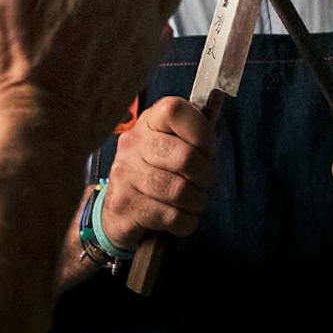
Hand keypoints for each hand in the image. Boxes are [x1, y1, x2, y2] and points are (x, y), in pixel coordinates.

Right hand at [98, 96, 215, 248]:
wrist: (118, 211)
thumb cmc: (157, 174)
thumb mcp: (173, 147)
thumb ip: (194, 137)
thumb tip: (214, 128)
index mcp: (149, 122)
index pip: (175, 111)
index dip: (201, 132)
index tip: (207, 151)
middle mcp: (133, 144)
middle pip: (184, 157)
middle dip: (206, 175)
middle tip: (204, 183)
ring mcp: (125, 175)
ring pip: (179, 191)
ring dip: (196, 201)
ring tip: (193, 202)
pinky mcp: (125, 206)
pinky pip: (171, 216)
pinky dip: (185, 222)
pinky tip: (181, 218)